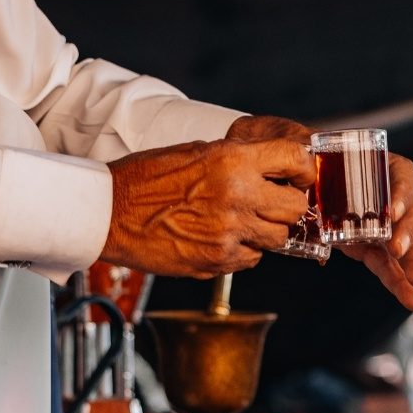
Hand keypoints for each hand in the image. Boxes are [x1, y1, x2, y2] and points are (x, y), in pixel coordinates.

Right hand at [104, 135, 316, 277]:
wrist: (108, 213)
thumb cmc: (145, 179)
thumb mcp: (195, 152)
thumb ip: (236, 160)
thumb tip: (271, 168)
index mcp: (232, 160)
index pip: (295, 160)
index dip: (304, 169)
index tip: (301, 176)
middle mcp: (237, 195)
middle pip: (296, 207)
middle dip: (288, 206)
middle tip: (272, 203)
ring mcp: (229, 232)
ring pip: (278, 238)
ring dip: (266, 231)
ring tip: (241, 221)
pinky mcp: (217, 261)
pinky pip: (252, 259)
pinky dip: (243, 251)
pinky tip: (220, 238)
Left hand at [227, 114, 412, 312]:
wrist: (276, 172)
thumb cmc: (289, 154)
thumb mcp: (293, 147)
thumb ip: (296, 150)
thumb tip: (298, 156)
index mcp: (372, 164)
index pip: (402, 174)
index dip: (402, 191)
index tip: (390, 212)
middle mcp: (382, 193)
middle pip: (410, 210)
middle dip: (409, 232)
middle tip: (398, 250)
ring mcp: (376, 221)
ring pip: (403, 241)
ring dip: (411, 262)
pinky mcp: (367, 245)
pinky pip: (386, 264)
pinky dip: (398, 282)